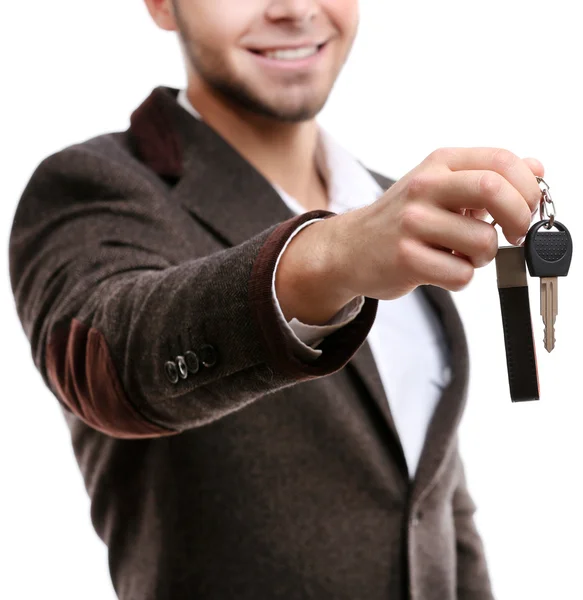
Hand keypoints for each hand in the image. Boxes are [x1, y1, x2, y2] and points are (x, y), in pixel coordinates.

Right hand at [321, 147, 543, 300]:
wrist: (350, 248)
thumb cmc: (403, 218)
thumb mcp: (440, 185)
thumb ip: (487, 175)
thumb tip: (537, 167)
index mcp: (439, 164)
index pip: (501, 161)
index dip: (528, 188)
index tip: (528, 209)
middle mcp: (424, 187)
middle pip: (494, 190)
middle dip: (519, 219)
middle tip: (515, 234)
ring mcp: (412, 223)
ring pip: (483, 243)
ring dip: (483, 257)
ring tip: (461, 253)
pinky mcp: (405, 258)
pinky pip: (461, 275)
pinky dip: (461, 278)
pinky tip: (442, 267)